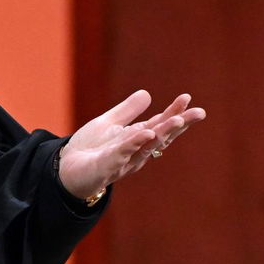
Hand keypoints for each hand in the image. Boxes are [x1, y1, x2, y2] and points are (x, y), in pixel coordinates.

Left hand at [58, 90, 206, 200]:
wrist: (65, 169)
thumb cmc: (89, 149)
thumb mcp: (108, 124)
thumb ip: (127, 111)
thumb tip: (147, 93)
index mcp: (136, 140)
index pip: (159, 125)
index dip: (174, 113)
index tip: (187, 98)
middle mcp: (135, 152)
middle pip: (160, 137)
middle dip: (178, 125)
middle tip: (198, 112)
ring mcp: (123, 161)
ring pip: (146, 147)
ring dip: (162, 133)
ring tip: (177, 120)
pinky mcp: (106, 167)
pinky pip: (122, 154)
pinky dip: (134, 143)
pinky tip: (146, 133)